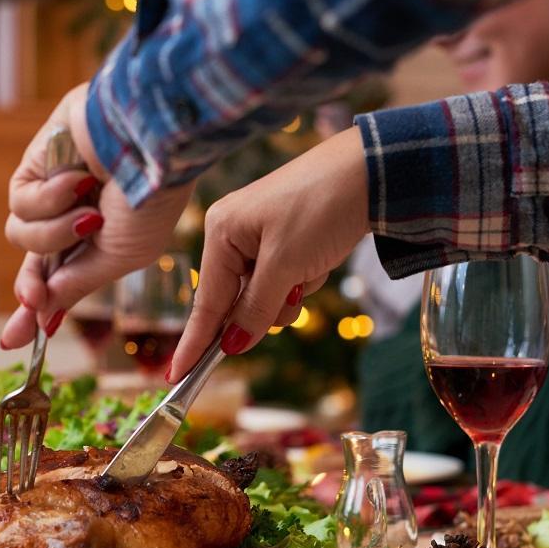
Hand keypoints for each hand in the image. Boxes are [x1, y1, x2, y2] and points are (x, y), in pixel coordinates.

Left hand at [0, 83, 193, 348]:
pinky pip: (21, 203)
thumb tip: (41, 314)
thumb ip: (77, 285)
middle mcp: (73, 220)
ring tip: (89, 213)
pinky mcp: (35, 166)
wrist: (151, 139)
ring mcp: (52, 193)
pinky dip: (50, 199)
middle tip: (31, 300)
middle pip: (32, 265)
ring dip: (55, 233)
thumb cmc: (150, 197)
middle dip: (30, 286)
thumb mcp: (120, 257)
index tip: (15, 343)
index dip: (39, 310)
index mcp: (101, 244)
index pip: (60, 282)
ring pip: (23, 238)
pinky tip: (79, 179)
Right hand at [168, 125, 370, 380]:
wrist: (373, 169)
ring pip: (265, 293)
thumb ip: (256, 308)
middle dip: (267, 307)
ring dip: (290, 294)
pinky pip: (286, 278)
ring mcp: (260, 234)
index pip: (206, 302)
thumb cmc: (321, 207)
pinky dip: (304, 278)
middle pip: (237, 300)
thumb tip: (233, 345)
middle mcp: (233, 233)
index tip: (175, 377)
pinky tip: (320, 259)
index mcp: (221, 232)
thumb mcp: (286, 265)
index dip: (194, 343)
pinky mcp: (286, 236)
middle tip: (292, 292)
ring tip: (311, 270)